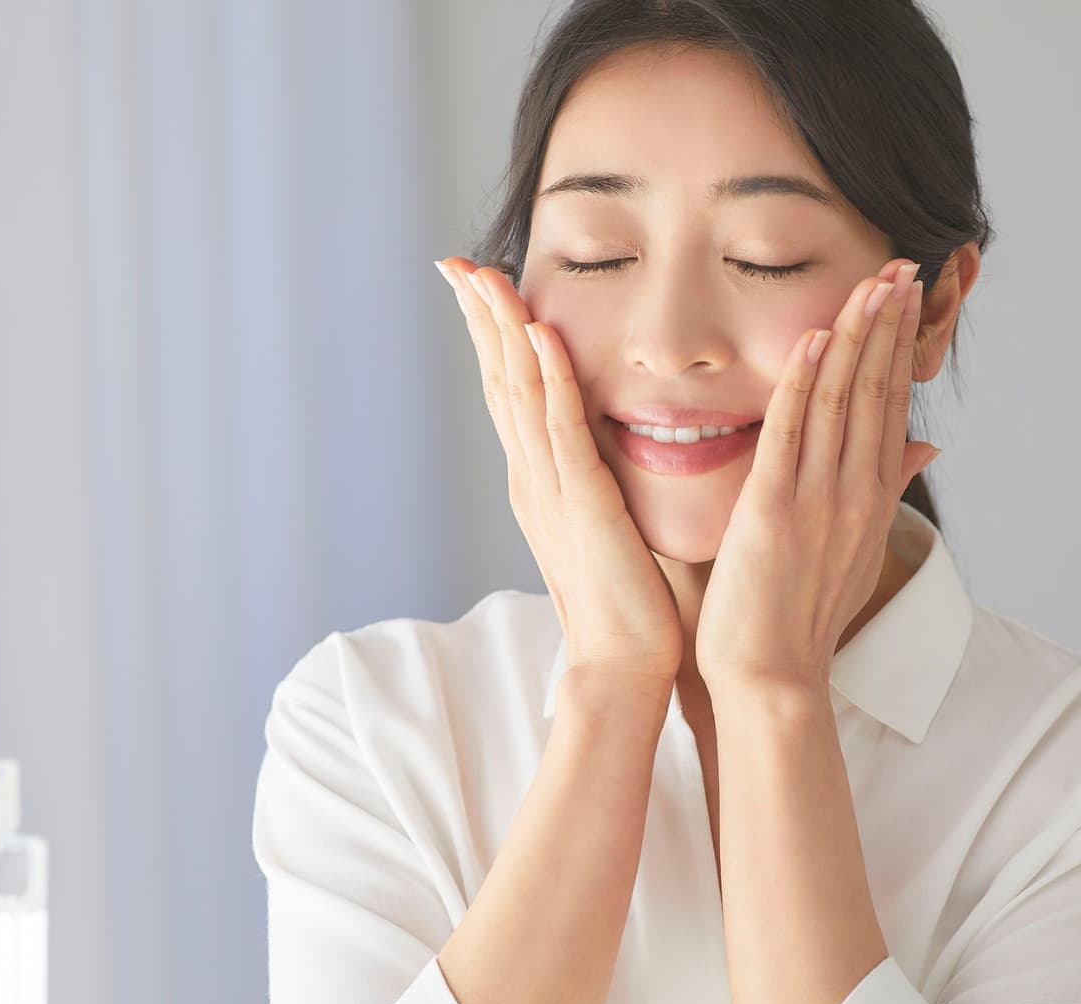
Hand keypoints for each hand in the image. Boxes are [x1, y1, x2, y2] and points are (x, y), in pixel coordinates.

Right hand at [436, 257, 684, 688]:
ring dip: (501, 330)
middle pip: (499, 381)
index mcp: (540, 481)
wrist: (622, 662)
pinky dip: (549, 377)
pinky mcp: (583, 501)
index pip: (511, 393)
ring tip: (485, 277)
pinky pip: (562, 427)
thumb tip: (610, 444)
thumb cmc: (626, 603)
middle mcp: (534, 477)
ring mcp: (552, 488)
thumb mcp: (607, 524)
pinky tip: (539, 334)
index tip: (477, 286)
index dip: (492, 336)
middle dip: (479, 318)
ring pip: (520, 392)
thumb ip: (599, 480)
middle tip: (455, 263)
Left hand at [694, 258, 940, 692]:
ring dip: (857, 337)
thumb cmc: (802, 617)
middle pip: (876, 391)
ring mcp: (818, 499)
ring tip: (872, 282)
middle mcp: (854, 492)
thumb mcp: (859, 550)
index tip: (909, 296)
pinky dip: (804, 382)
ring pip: (841, 400)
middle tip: (903, 265)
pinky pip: (792, 433)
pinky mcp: (774, 509)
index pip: (890, 405)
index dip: (900, 347)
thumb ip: (887, 489)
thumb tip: (927, 448)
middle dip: (890, 325)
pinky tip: (816, 338)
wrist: (773, 676)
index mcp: (871, 497)